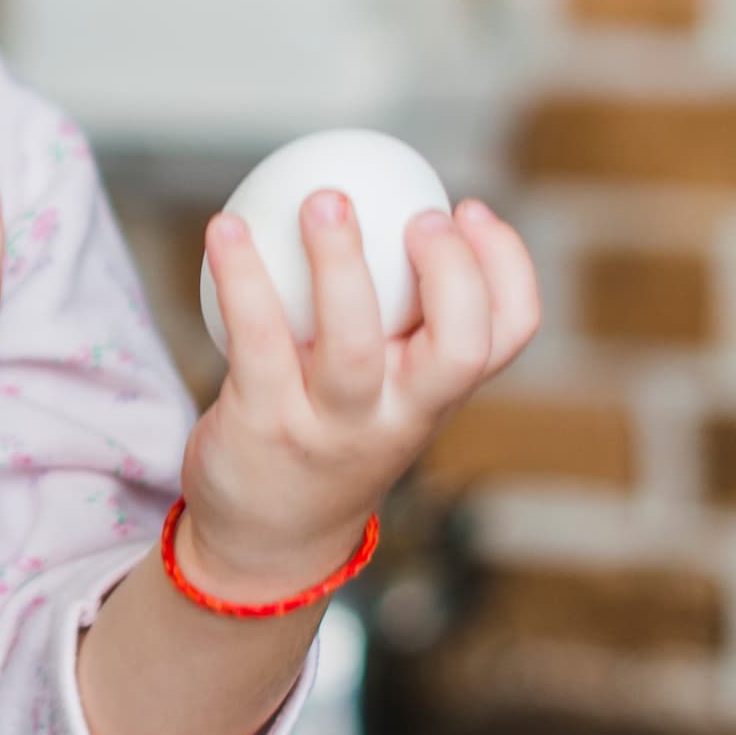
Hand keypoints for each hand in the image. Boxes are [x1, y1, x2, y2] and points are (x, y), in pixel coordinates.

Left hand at [178, 192, 541, 600]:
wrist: (268, 537)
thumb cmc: (330, 434)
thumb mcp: (387, 389)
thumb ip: (398, 319)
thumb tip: (381, 196)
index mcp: (435, 392)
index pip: (508, 335)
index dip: (507, 268)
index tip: (472, 208)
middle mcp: (397, 415)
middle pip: (458, 349)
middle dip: (452, 275)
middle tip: (421, 213)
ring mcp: (330, 425)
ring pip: (354, 347)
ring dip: (341, 265)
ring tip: (323, 199)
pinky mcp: (262, 425)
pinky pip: (256, 341)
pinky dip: (243, 277)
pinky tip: (227, 228)